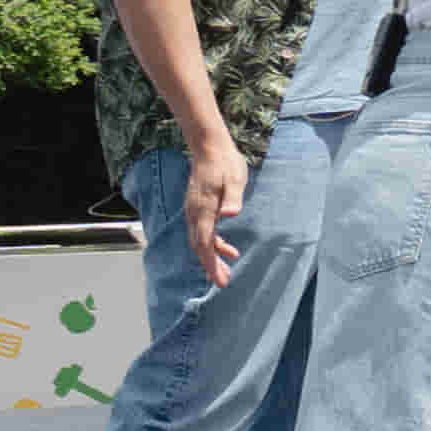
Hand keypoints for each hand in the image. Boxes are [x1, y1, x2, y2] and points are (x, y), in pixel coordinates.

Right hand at [175, 129, 249, 283]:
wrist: (209, 147)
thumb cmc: (225, 163)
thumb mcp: (235, 179)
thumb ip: (233, 197)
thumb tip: (230, 213)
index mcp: (203, 209)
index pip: (205, 243)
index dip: (211, 263)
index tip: (218, 280)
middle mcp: (194, 213)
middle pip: (200, 246)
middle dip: (210, 266)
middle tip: (222, 283)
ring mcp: (194, 211)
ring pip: (200, 241)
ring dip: (211, 258)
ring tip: (225, 273)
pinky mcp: (198, 208)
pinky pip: (203, 232)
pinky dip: (214, 244)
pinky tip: (230, 251)